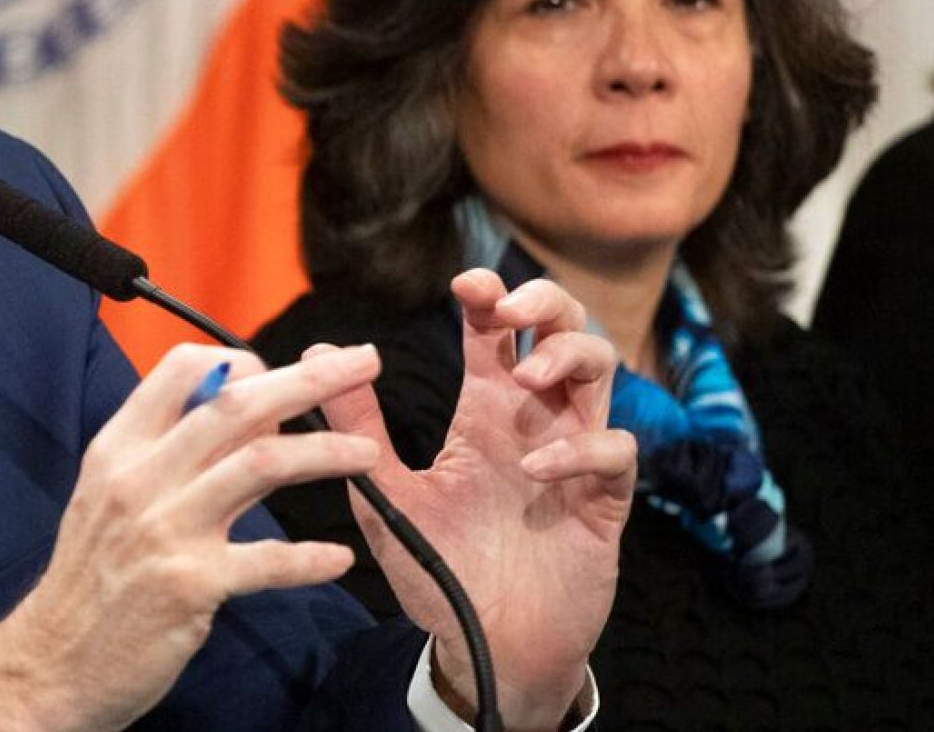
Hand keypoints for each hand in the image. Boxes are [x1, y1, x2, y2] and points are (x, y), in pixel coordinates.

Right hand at [0, 342, 384, 731]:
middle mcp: (140, 478)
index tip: (282, 371)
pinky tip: (337, 558)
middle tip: (362, 364)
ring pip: (260, 464)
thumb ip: (171, 453)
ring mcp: (165, 529)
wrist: (51, 663)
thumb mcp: (112, 497)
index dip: (240, 361)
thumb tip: (242, 412)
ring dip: (324, 451)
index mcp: (119, 449)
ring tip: (368, 453)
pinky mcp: (189, 585)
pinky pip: (267, 562)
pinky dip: (309, 558)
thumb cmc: (93, 579)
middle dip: (309, 380)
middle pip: (236, 405)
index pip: (181, 370)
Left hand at [317, 270, 634, 729]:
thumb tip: (318, 351)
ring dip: (569, 359)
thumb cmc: (440, 569)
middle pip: (564, 329)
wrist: (485, 651)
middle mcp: (533, 422)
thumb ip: (356, 426)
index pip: (496, 330)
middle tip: (508, 311)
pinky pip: (615, 452)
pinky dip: (583, 449)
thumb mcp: (386, 493)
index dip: (489, 294)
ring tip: (526, 377)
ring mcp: (573, 457)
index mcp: (484, 411)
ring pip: (601, 373)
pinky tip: (537, 471)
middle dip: (545, 303)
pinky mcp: (602, 503)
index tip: (464, 283)